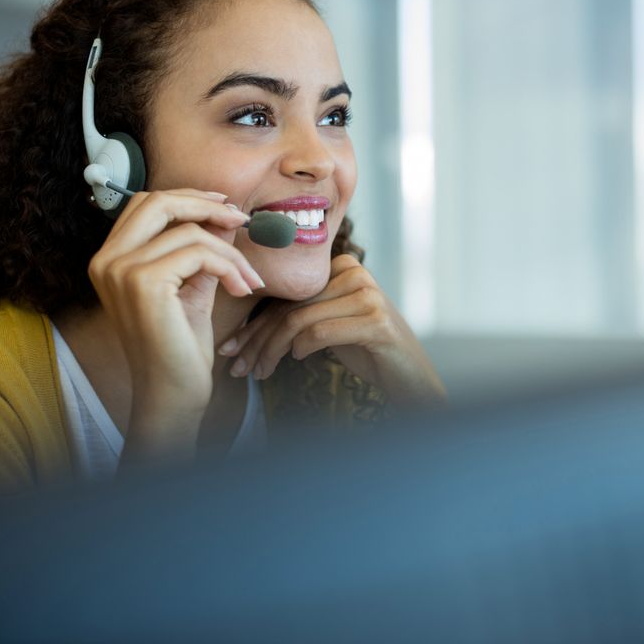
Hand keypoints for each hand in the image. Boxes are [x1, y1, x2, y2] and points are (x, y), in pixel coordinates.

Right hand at [87, 189, 263, 455]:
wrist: (172, 391)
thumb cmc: (180, 344)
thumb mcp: (193, 286)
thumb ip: (202, 249)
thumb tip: (225, 214)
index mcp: (110, 259)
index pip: (146, 204)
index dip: (188, 198)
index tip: (225, 209)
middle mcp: (106, 260)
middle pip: (158, 202)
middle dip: (206, 205)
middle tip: (241, 220)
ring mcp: (121, 270)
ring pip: (190, 232)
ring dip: (231, 252)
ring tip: (248, 279)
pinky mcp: (143, 283)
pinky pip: (200, 253)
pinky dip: (230, 267)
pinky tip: (241, 290)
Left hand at [219, 255, 445, 406]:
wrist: (412, 376)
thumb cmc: (368, 351)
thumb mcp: (332, 326)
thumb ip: (303, 315)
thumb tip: (247, 329)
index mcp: (343, 268)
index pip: (287, 296)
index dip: (254, 323)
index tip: (231, 348)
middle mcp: (356, 274)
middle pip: (290, 307)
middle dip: (257, 340)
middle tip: (235, 366)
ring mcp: (368, 295)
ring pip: (300, 320)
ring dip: (271, 351)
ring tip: (258, 373)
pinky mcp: (376, 321)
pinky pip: (320, 332)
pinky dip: (302, 348)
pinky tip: (296, 360)